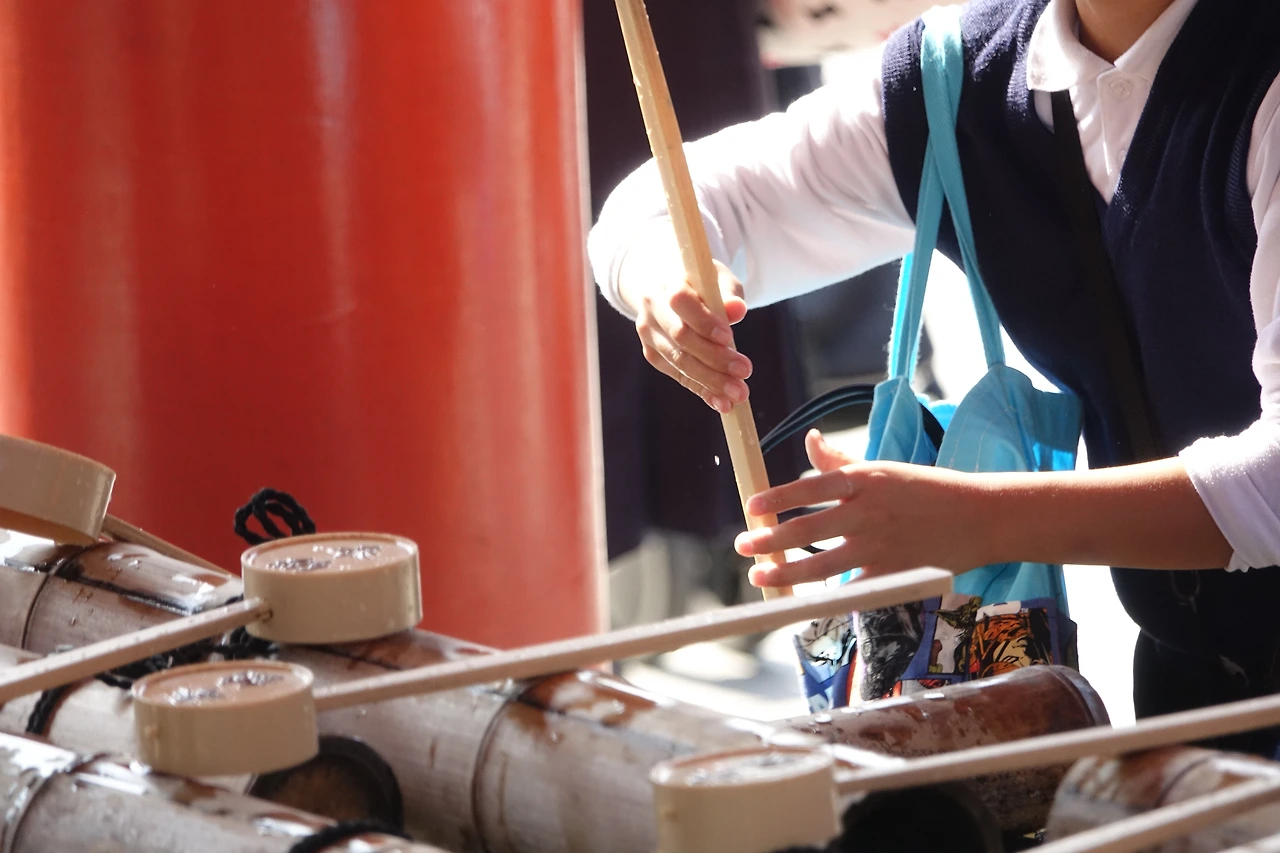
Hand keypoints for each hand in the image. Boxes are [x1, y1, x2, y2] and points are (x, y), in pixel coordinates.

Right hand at [619, 228, 753, 413]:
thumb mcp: (716, 277)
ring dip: (710, 381)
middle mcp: (652, 309)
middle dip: (714, 358)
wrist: (663, 285)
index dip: (704, 322)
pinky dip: (701, 390)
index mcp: (666, 282)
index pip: (680, 302)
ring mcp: (649, 334)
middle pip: (680, 337)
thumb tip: (738, 310)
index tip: (730, 338)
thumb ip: (728, 292)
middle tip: (744, 373)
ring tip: (738, 394)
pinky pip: (677, 376)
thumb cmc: (698, 281)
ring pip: (678, 361)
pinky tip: (722, 402)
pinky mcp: (652, 354)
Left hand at [735, 430, 993, 586]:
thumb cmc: (928, 488)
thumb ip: (840, 461)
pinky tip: (801, 602)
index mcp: (865, 480)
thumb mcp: (883, 468)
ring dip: (786, 573)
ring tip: (760, 576)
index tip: (750, 507)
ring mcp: (880, 547)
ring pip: (822, 565)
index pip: (811, 486)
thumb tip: (809, 439)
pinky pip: (851, 590)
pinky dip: (825, 598)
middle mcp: (868, 513)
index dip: (778, 497)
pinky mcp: (893, 574)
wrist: (980, 516)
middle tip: (742, 546)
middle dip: (770, 541)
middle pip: (808, 530)